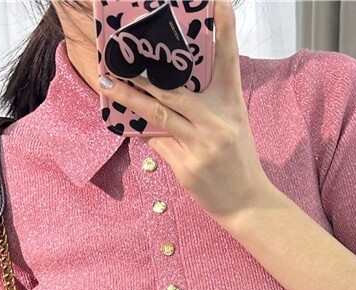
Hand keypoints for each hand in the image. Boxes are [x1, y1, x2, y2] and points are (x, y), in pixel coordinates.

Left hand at [99, 0, 273, 222]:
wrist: (247, 202)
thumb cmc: (237, 160)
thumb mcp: (231, 125)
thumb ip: (205, 107)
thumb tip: (167, 92)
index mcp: (231, 105)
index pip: (228, 60)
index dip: (225, 29)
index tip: (219, 1)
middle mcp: (217, 122)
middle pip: (173, 90)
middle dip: (143, 74)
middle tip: (120, 57)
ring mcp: (201, 145)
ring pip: (158, 115)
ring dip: (129, 99)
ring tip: (109, 85)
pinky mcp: (187, 168)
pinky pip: (157, 143)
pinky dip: (142, 131)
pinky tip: (126, 122)